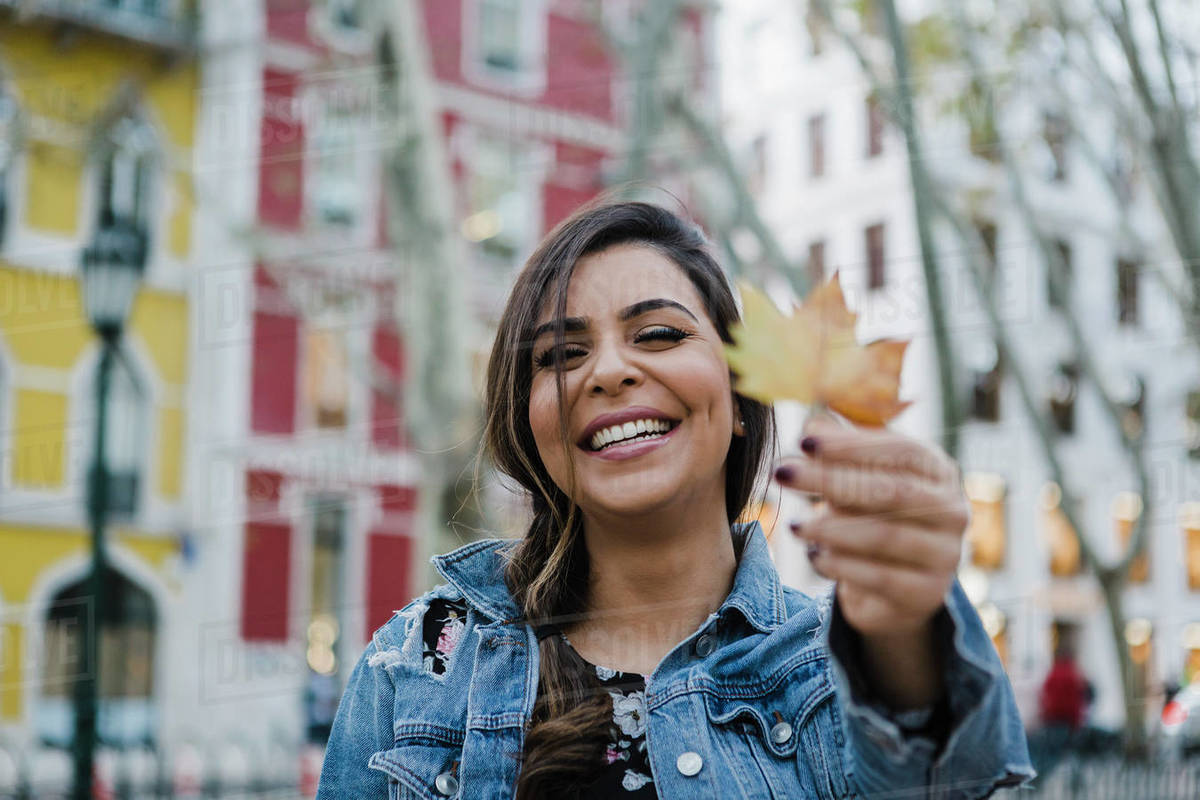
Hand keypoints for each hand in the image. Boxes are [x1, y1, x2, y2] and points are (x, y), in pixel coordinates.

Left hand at [773, 415, 967, 637]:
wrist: (897, 587)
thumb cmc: (876, 515)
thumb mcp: (861, 476)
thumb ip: (842, 447)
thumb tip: (813, 421)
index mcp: (939, 471)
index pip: (902, 451)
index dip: (853, 445)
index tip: (805, 440)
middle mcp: (952, 510)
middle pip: (889, 490)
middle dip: (830, 480)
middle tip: (783, 472)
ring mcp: (945, 554)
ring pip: (885, 536)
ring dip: (832, 528)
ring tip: (794, 524)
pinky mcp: (927, 593)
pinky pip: (881, 578)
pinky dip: (843, 566)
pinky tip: (814, 556)